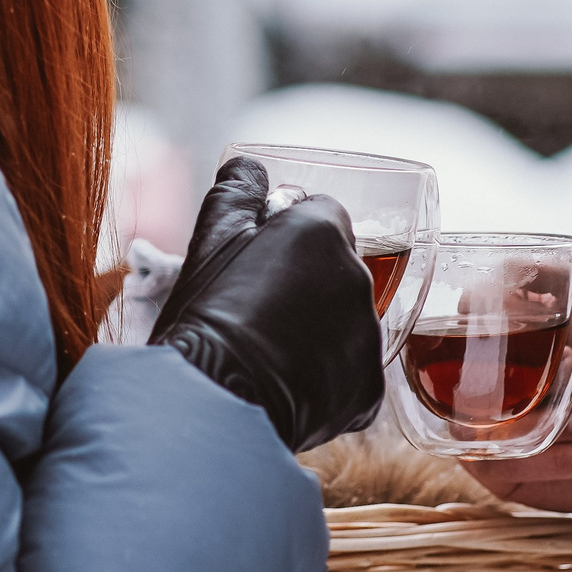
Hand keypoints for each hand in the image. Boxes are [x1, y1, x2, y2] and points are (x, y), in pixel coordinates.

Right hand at [152, 159, 383, 452]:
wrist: (208, 405)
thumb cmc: (203, 317)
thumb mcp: (208, 238)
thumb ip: (236, 190)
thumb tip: (250, 167)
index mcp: (321, 232)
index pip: (319, 216)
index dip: (286, 238)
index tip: (257, 266)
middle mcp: (357, 278)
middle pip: (336, 269)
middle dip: (305, 283)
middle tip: (256, 312)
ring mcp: (368, 336)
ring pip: (345, 321)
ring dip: (319, 330)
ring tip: (268, 353)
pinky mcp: (368, 389)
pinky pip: (351, 373)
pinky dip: (327, 379)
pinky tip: (288, 386)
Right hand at [465, 250, 571, 511]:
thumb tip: (507, 261)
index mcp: (510, 335)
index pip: (461, 318)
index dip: (484, 316)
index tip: (527, 321)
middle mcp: (491, 380)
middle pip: (451, 374)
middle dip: (512, 375)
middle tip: (570, 369)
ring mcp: (492, 429)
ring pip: (475, 428)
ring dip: (544, 424)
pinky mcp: (505, 475)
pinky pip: (500, 468)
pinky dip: (556, 460)